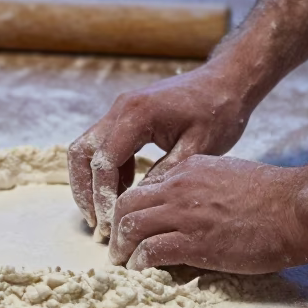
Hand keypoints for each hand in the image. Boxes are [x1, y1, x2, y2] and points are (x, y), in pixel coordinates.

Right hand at [68, 58, 256, 237]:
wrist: (226, 82)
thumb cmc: (218, 112)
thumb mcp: (198, 149)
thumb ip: (165, 175)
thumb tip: (138, 205)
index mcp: (137, 114)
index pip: (103, 162)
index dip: (102, 196)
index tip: (111, 225)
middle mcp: (121, 108)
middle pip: (81, 153)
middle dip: (85, 191)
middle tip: (98, 224)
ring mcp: (121, 110)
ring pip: (88, 149)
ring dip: (91, 182)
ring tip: (105, 214)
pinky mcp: (127, 116)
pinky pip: (104, 146)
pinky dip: (106, 171)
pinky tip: (123, 194)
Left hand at [108, 153, 307, 272]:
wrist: (296, 207)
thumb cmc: (273, 195)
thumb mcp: (229, 175)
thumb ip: (203, 184)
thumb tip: (190, 205)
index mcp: (189, 169)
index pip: (145, 186)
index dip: (133, 207)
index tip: (130, 224)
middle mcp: (179, 187)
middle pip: (128, 204)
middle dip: (116, 226)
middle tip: (116, 245)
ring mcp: (185, 214)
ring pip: (132, 226)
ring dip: (122, 247)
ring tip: (122, 262)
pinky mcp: (194, 242)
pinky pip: (151, 251)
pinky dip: (139, 262)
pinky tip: (140, 269)